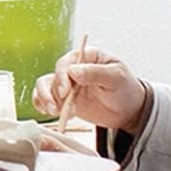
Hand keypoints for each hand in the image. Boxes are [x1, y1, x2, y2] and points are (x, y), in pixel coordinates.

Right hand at [33, 46, 147, 131]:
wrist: (128, 111)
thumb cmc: (126, 89)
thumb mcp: (117, 78)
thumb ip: (96, 73)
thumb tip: (73, 71)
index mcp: (88, 56)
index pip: (67, 62)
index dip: (62, 76)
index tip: (64, 92)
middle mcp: (74, 68)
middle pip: (54, 75)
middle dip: (52, 92)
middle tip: (58, 107)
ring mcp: (68, 84)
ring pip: (45, 86)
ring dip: (46, 99)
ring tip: (54, 112)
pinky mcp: (64, 98)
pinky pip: (45, 98)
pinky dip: (42, 105)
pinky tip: (50, 113)